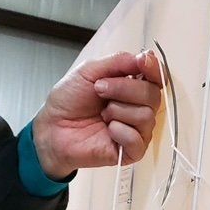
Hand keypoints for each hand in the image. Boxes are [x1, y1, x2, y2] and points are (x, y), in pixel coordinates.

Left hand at [31, 51, 161, 178]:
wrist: (53, 127)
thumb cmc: (69, 101)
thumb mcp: (90, 71)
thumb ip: (118, 62)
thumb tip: (144, 57)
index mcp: (131, 87)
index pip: (155, 77)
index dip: (153, 69)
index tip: (141, 62)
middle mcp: (138, 108)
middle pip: (153, 96)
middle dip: (124, 89)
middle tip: (100, 90)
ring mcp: (136, 131)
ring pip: (146, 116)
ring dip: (119, 111)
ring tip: (102, 114)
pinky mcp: (130, 152)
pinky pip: (138, 140)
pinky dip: (121, 131)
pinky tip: (107, 130)